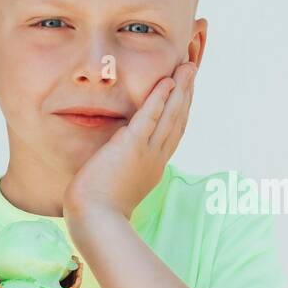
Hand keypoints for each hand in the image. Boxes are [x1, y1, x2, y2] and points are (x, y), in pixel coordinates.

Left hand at [63, 60, 196, 221]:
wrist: (95, 220)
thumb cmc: (98, 207)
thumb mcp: (116, 183)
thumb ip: (121, 166)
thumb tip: (115, 153)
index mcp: (153, 166)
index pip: (172, 132)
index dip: (180, 109)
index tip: (185, 91)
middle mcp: (156, 158)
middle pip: (177, 119)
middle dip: (186, 93)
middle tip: (192, 70)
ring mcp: (147, 153)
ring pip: (170, 115)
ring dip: (180, 89)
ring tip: (187, 67)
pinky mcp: (131, 147)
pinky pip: (149, 118)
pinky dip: (159, 98)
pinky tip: (167, 81)